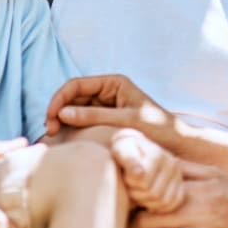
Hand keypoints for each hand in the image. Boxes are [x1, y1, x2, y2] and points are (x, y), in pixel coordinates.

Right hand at [45, 74, 184, 152]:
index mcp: (114, 83)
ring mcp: (107, 105)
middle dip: (58, 110)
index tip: (50, 117)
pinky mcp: (107, 120)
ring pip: (76, 108)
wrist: (178, 145)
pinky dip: (72, 127)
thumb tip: (62, 114)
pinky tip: (65, 139)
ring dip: (63, 119)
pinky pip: (83, 120)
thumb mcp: (124, 121)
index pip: (77, 84)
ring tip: (53, 136)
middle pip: (73, 95)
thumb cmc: (158, 129)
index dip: (60, 98)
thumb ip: (93, 117)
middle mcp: (109, 90)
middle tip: (49, 131)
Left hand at [111, 129, 183, 212]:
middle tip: (130, 186)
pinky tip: (148, 200)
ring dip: (147, 202)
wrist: (135, 149)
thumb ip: (129, 160)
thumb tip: (139, 174)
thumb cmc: (125, 150)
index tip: (126, 176)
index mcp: (158, 154)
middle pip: (155, 194)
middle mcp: (172, 163)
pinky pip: (173, 204)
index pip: (144, 182)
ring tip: (138, 192)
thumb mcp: (122, 150)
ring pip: (164, 201)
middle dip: (138, 194)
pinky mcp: (180, 185)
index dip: (131, 184)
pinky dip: (160, 207)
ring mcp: (178, 175)